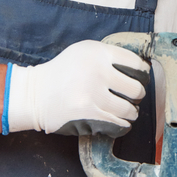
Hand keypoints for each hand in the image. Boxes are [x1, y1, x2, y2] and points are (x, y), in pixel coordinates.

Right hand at [4, 40, 149, 136]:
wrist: (34, 94)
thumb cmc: (62, 72)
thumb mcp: (83, 52)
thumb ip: (109, 56)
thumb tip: (141, 68)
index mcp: (98, 53)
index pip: (136, 64)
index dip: (142, 73)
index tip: (141, 78)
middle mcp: (97, 72)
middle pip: (136, 88)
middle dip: (137, 95)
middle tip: (132, 96)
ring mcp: (93, 94)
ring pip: (128, 109)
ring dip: (131, 112)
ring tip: (127, 110)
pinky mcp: (88, 115)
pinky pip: (117, 123)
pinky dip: (123, 124)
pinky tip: (120, 121)